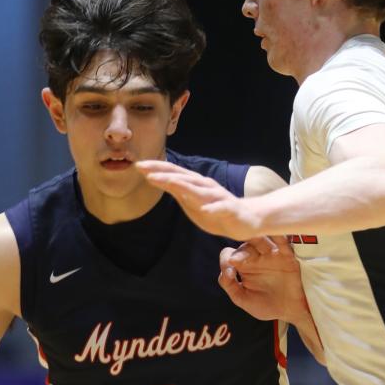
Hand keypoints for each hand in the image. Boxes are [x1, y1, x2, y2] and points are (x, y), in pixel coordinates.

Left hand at [136, 160, 263, 240]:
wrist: (247, 219)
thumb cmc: (217, 211)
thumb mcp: (192, 202)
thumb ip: (177, 191)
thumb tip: (157, 180)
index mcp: (195, 185)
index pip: (173, 174)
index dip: (156, 169)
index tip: (138, 165)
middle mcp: (205, 187)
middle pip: (182, 178)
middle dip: (163, 172)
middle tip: (143, 167)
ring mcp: (217, 197)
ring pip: (198, 190)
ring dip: (182, 185)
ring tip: (166, 181)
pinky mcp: (229, 209)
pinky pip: (221, 208)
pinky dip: (213, 207)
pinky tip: (206, 208)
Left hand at [218, 235, 310, 324]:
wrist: (292, 310)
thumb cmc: (267, 306)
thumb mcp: (244, 300)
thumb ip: (231, 287)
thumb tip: (224, 272)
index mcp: (243, 267)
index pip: (229, 255)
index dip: (225, 261)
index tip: (230, 274)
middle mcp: (255, 258)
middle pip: (244, 245)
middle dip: (241, 252)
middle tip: (239, 262)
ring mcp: (270, 255)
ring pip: (261, 240)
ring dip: (256, 240)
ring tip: (254, 246)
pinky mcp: (286, 255)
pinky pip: (281, 242)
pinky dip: (277, 236)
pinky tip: (272, 233)